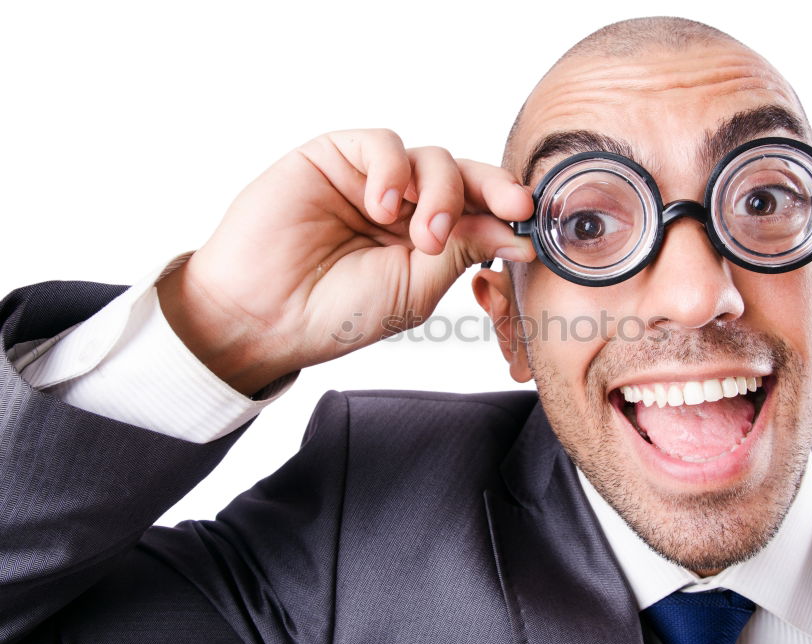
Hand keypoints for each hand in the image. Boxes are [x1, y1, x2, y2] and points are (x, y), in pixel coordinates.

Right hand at [156, 129, 534, 394]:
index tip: (529, 219)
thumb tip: (518, 233)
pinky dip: (392, 169)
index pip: (479, 210)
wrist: (263, 315)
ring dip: (440, 192)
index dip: (506, 208)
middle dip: (492, 189)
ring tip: (422, 235)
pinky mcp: (334, 157)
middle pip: (463, 176)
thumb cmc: (336, 312)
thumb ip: (463, 249)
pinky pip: (382, 143)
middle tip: (510, 208)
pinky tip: (380, 206)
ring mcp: (370, 180)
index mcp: (426, 240)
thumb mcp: (416, 288)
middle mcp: (403, 206)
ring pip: (431, 158)